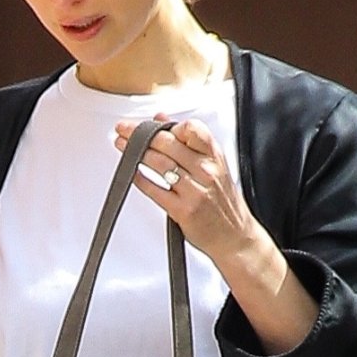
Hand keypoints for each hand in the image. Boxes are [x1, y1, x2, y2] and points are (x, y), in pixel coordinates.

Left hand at [111, 114, 317, 355]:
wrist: (235, 237)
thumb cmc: (222, 203)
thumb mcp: (213, 166)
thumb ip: (190, 143)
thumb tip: (162, 119)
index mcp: (215, 156)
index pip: (191, 129)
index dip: (169, 125)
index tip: (152, 124)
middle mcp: (206, 171)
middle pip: (168, 144)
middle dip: (140, 133)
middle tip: (124, 129)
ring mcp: (195, 192)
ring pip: (159, 164)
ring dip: (135, 152)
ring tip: (121, 145)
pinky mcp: (183, 211)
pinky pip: (155, 190)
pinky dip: (140, 179)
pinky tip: (131, 172)